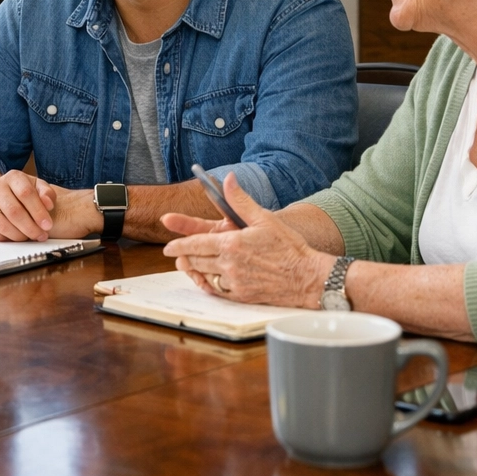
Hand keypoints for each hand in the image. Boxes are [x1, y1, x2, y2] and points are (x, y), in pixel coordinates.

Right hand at [0, 171, 99, 241]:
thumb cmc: (21, 193)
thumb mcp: (37, 187)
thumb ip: (46, 193)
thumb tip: (48, 204)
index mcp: (13, 177)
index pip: (26, 193)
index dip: (38, 212)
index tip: (48, 225)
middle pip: (14, 211)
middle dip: (30, 227)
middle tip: (41, 236)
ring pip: (2, 224)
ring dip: (19, 236)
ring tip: (29, 238)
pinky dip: (5, 239)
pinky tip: (15, 238)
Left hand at [160, 172, 329, 306]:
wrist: (308, 277)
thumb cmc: (289, 247)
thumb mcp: (265, 218)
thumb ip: (241, 200)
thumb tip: (228, 178)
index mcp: (232, 244)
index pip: (195, 244)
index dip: (178, 245)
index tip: (168, 247)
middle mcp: (229, 264)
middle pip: (196, 261)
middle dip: (184, 257)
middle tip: (177, 255)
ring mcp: (234, 282)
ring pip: (204, 276)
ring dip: (195, 271)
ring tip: (190, 266)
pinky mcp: (241, 296)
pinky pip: (217, 291)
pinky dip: (209, 284)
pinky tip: (209, 279)